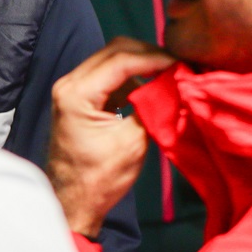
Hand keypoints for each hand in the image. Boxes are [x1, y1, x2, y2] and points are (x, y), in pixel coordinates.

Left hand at [47, 38, 175, 237]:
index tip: (181, 63)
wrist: (73, 201)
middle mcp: (69, 84)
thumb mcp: (133, 142)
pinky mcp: (81, 97)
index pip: (121, 60)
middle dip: (149, 55)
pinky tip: (153, 86)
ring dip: (142, 63)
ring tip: (169, 74)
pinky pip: (109, 75)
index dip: (155, 58)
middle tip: (178, 66)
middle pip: (115, 50)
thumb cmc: (99, 178)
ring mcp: (72, 89)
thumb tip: (176, 83)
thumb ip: (153, 107)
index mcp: (76, 94)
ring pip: (112, 59)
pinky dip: (133, 76)